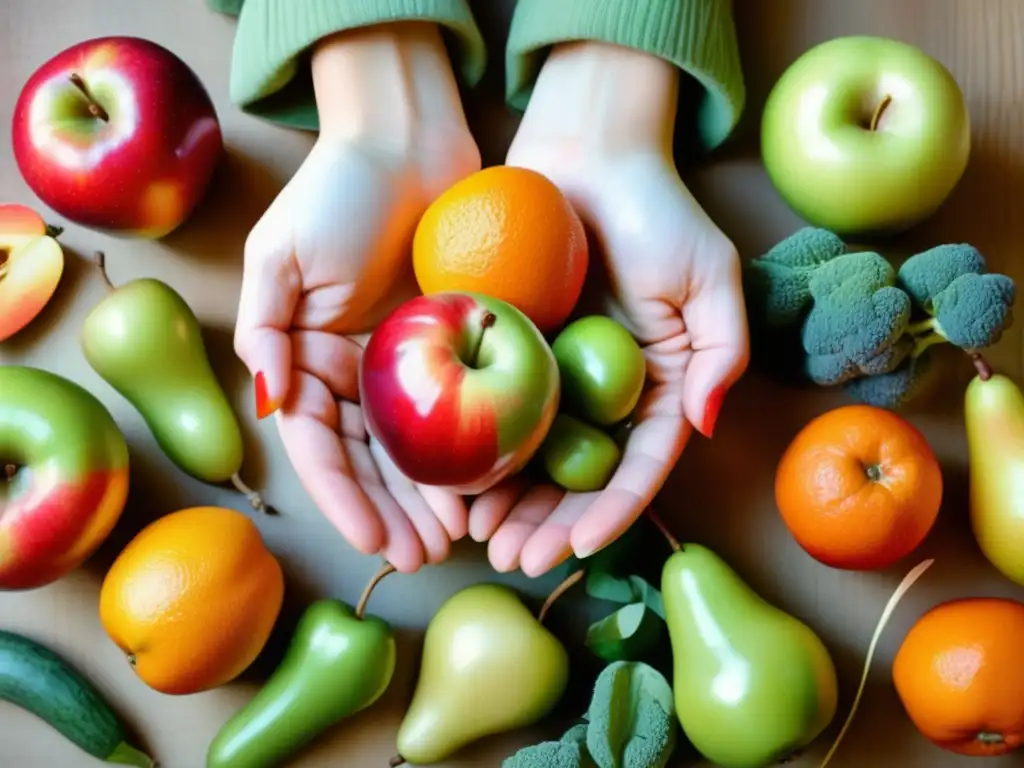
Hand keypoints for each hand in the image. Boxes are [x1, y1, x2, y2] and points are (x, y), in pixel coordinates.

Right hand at [233, 23, 480, 572]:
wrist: (408, 140)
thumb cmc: (338, 190)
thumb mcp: (281, 254)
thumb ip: (264, 328)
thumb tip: (271, 404)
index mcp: (306, 358)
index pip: (322, 448)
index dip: (343, 500)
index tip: (372, 544)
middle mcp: (353, 370)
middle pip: (370, 461)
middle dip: (391, 514)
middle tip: (423, 558)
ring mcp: (403, 361)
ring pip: (415, 447)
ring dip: (429, 498)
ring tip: (454, 540)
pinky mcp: (452, 343)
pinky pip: (458, 409)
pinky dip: (466, 450)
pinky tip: (484, 488)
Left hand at [471, 42, 748, 575]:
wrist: (585, 153)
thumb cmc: (655, 208)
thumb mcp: (710, 275)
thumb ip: (723, 351)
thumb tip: (706, 427)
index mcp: (657, 388)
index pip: (638, 466)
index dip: (613, 511)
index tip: (580, 547)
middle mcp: (604, 395)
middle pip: (579, 478)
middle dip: (551, 526)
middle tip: (515, 560)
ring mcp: (554, 378)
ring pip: (532, 460)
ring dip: (510, 507)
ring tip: (482, 543)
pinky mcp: (508, 352)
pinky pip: (491, 411)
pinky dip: (475, 452)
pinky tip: (452, 487)